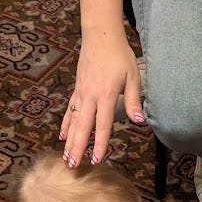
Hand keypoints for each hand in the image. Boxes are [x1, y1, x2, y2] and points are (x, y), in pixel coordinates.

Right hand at [60, 27, 142, 168]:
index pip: (103, 125)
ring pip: (73, 120)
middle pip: (82, 127)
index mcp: (105, 95)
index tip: (96, 159)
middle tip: (72, 166)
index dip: (100, 143)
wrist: (101, 36)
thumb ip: (133, 100)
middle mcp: (90, 96)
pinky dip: (66, 124)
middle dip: (78, 147)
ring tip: (65, 156)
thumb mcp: (132, 77)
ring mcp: (81, 93)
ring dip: (69, 140)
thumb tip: (139, 121)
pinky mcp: (77, 89)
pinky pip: (70, 110)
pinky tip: (62, 135)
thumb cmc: (120, 56)